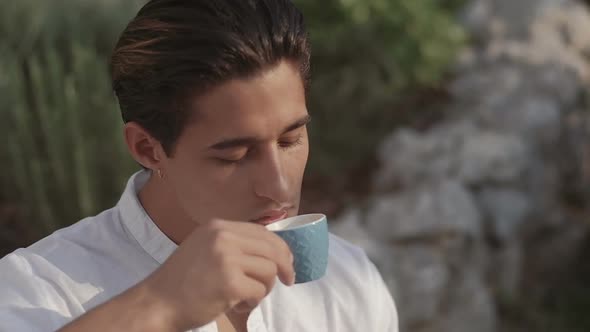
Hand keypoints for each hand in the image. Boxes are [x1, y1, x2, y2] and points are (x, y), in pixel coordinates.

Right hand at [141, 219, 294, 330]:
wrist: (156, 303)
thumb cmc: (181, 281)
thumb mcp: (205, 248)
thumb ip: (233, 244)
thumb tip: (272, 250)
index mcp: (217, 226)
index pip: (262, 232)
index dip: (279, 248)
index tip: (286, 262)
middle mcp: (222, 237)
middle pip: (272, 248)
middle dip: (284, 266)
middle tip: (288, 280)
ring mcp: (226, 258)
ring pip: (269, 270)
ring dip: (262, 288)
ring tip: (244, 296)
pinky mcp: (229, 282)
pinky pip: (259, 290)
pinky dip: (252, 301)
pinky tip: (236, 305)